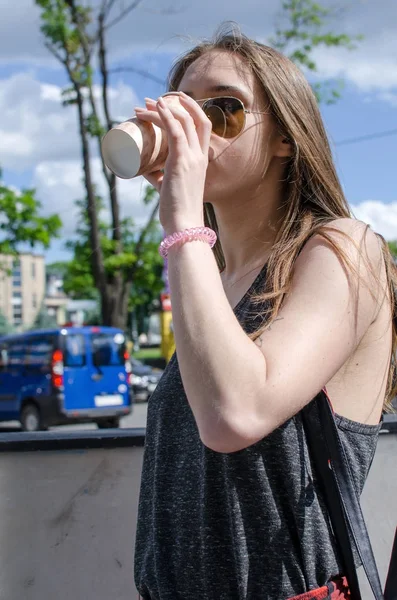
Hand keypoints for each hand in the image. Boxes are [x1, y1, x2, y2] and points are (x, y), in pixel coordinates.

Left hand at [134, 92, 211, 234]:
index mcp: (201, 160)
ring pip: (182, 121)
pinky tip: (155, 107)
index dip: (187, 111)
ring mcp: (192, 157)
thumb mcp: (166, 187)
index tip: (166, 105)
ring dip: (162, 109)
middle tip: (152, 101)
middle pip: (195, 118)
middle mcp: (200, 155)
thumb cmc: (176, 211)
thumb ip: (157, 177)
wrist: (183, 225)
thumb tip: (143, 169)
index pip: (201, 126)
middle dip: (175, 104)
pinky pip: (175, 130)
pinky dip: (165, 116)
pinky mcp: (181, 161)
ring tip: (143, 105)